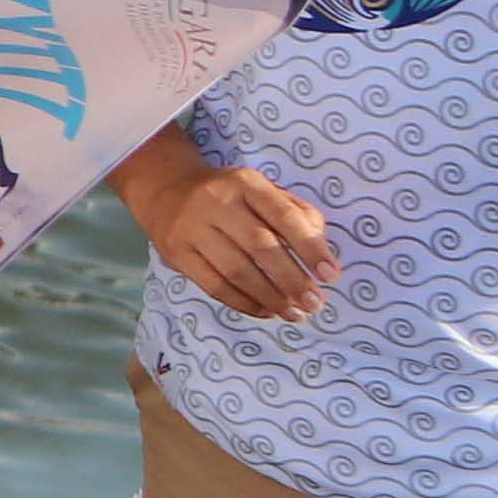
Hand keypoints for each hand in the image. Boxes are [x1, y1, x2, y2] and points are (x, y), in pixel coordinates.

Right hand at [126, 156, 340, 320]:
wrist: (166, 191)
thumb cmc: (231, 196)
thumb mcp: (264, 191)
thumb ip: (297, 213)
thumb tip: (319, 250)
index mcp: (245, 183)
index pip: (282, 215)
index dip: (309, 246)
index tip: (331, 275)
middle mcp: (215, 202)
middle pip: (259, 246)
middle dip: (291, 279)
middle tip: (315, 303)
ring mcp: (191, 228)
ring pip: (235, 271)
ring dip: (270, 297)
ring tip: (294, 313)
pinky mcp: (176, 253)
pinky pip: (213, 285)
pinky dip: (243, 303)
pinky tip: (265, 311)